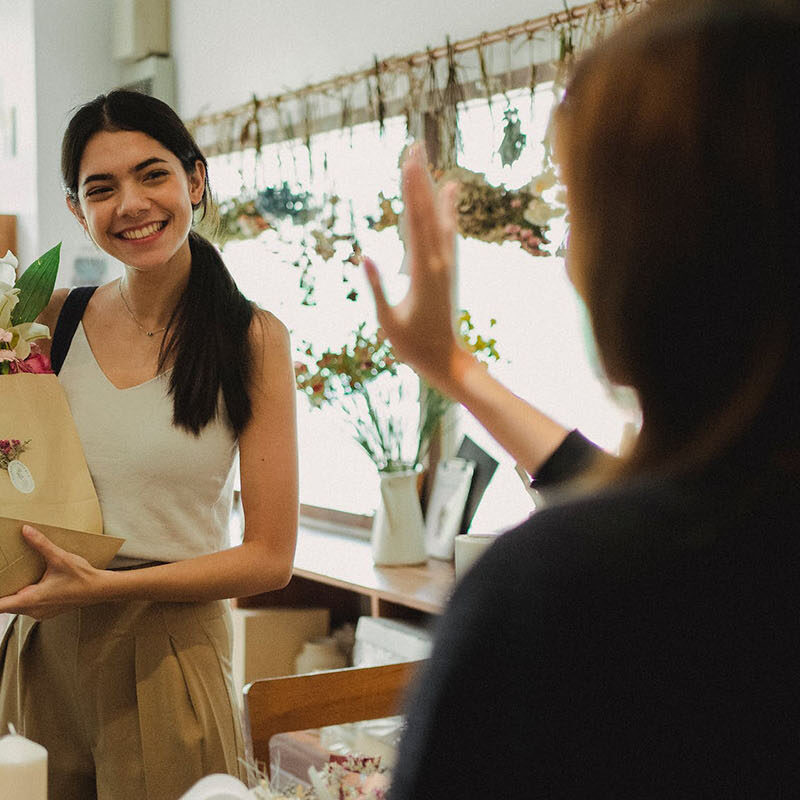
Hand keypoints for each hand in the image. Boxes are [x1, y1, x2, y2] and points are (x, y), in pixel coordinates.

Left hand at [0, 525, 102, 618]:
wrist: (100, 590)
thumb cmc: (82, 578)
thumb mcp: (60, 558)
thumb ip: (41, 544)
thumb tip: (25, 531)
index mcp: (31, 599)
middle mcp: (33, 610)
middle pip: (6, 605)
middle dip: (3, 592)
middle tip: (6, 576)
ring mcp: (40, 612)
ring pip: (17, 606)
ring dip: (15, 594)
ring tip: (17, 580)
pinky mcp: (47, 611)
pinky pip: (29, 606)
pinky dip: (26, 597)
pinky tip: (34, 584)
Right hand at [363, 143, 472, 394]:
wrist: (447, 360)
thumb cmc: (413, 345)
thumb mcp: (387, 320)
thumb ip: (377, 288)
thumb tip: (364, 256)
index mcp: (422, 272)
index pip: (414, 221)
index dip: (410, 190)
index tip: (406, 161)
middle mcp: (438, 262)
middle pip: (427, 212)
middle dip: (419, 178)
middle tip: (414, 145)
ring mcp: (446, 264)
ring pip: (439, 218)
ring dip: (432, 189)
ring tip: (427, 162)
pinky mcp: (448, 269)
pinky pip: (447, 232)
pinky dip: (447, 210)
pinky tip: (449, 192)